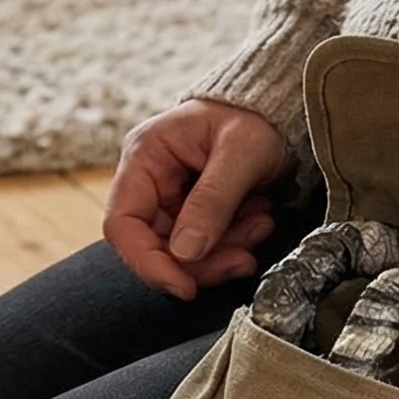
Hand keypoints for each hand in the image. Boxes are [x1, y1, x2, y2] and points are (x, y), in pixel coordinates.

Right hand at [104, 99, 295, 300]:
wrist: (276, 111)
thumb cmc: (254, 118)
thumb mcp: (239, 153)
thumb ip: (212, 201)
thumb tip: (185, 253)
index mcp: (145, 156)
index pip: (122, 223)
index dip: (147, 261)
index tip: (185, 286)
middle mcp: (149, 181)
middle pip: (154, 246)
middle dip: (200, 262)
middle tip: (242, 259)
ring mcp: (170, 198)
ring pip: (182, 253)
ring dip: (223, 253)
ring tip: (259, 225)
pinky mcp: (193, 213)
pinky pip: (204, 246)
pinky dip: (232, 245)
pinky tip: (257, 222)